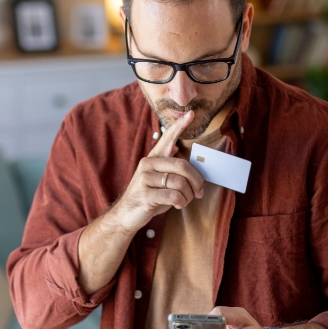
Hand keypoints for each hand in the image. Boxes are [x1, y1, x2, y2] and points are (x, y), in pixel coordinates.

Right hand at [109, 110, 205, 233]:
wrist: (127, 214)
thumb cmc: (150, 195)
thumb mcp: (160, 179)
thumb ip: (171, 168)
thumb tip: (183, 153)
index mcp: (153, 158)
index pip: (168, 138)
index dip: (180, 126)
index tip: (191, 114)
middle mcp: (148, 164)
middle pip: (182, 165)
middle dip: (197, 180)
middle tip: (200, 191)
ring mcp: (145, 179)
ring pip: (180, 183)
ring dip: (188, 195)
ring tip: (185, 201)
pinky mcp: (146, 195)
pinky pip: (174, 196)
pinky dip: (181, 202)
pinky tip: (177, 205)